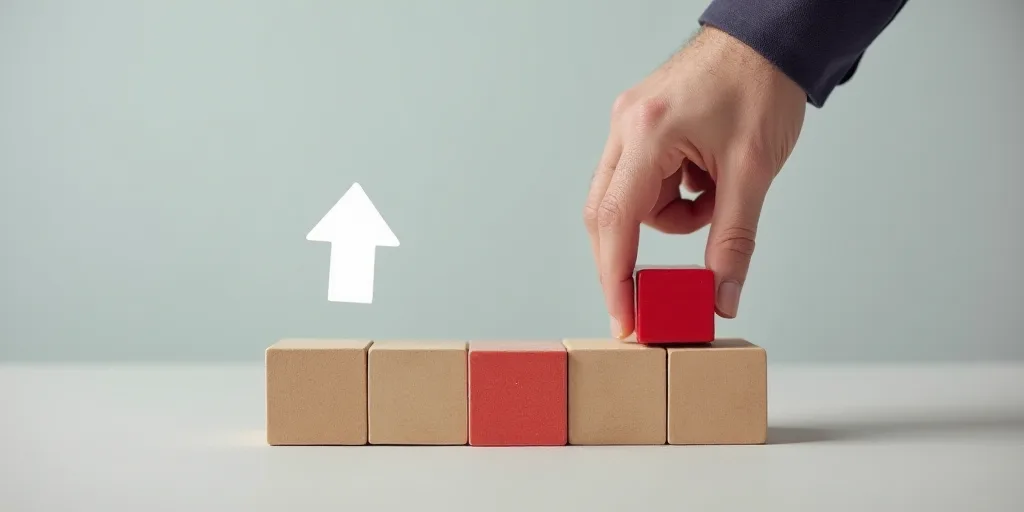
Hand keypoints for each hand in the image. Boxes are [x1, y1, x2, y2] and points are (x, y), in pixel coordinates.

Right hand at [583, 26, 806, 338]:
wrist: (768, 39)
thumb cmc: (761, 86)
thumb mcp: (753, 171)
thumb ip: (734, 240)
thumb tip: (721, 296)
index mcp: (648, 133)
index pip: (617, 220)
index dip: (615, 277)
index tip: (623, 318)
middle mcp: (626, 127)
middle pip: (610, 214)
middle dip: (633, 255)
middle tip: (658, 293)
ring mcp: (629, 124)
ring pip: (633, 201)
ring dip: (670, 217)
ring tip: (715, 195)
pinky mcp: (641, 126)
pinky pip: (645, 181)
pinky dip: (675, 195)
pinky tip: (707, 177)